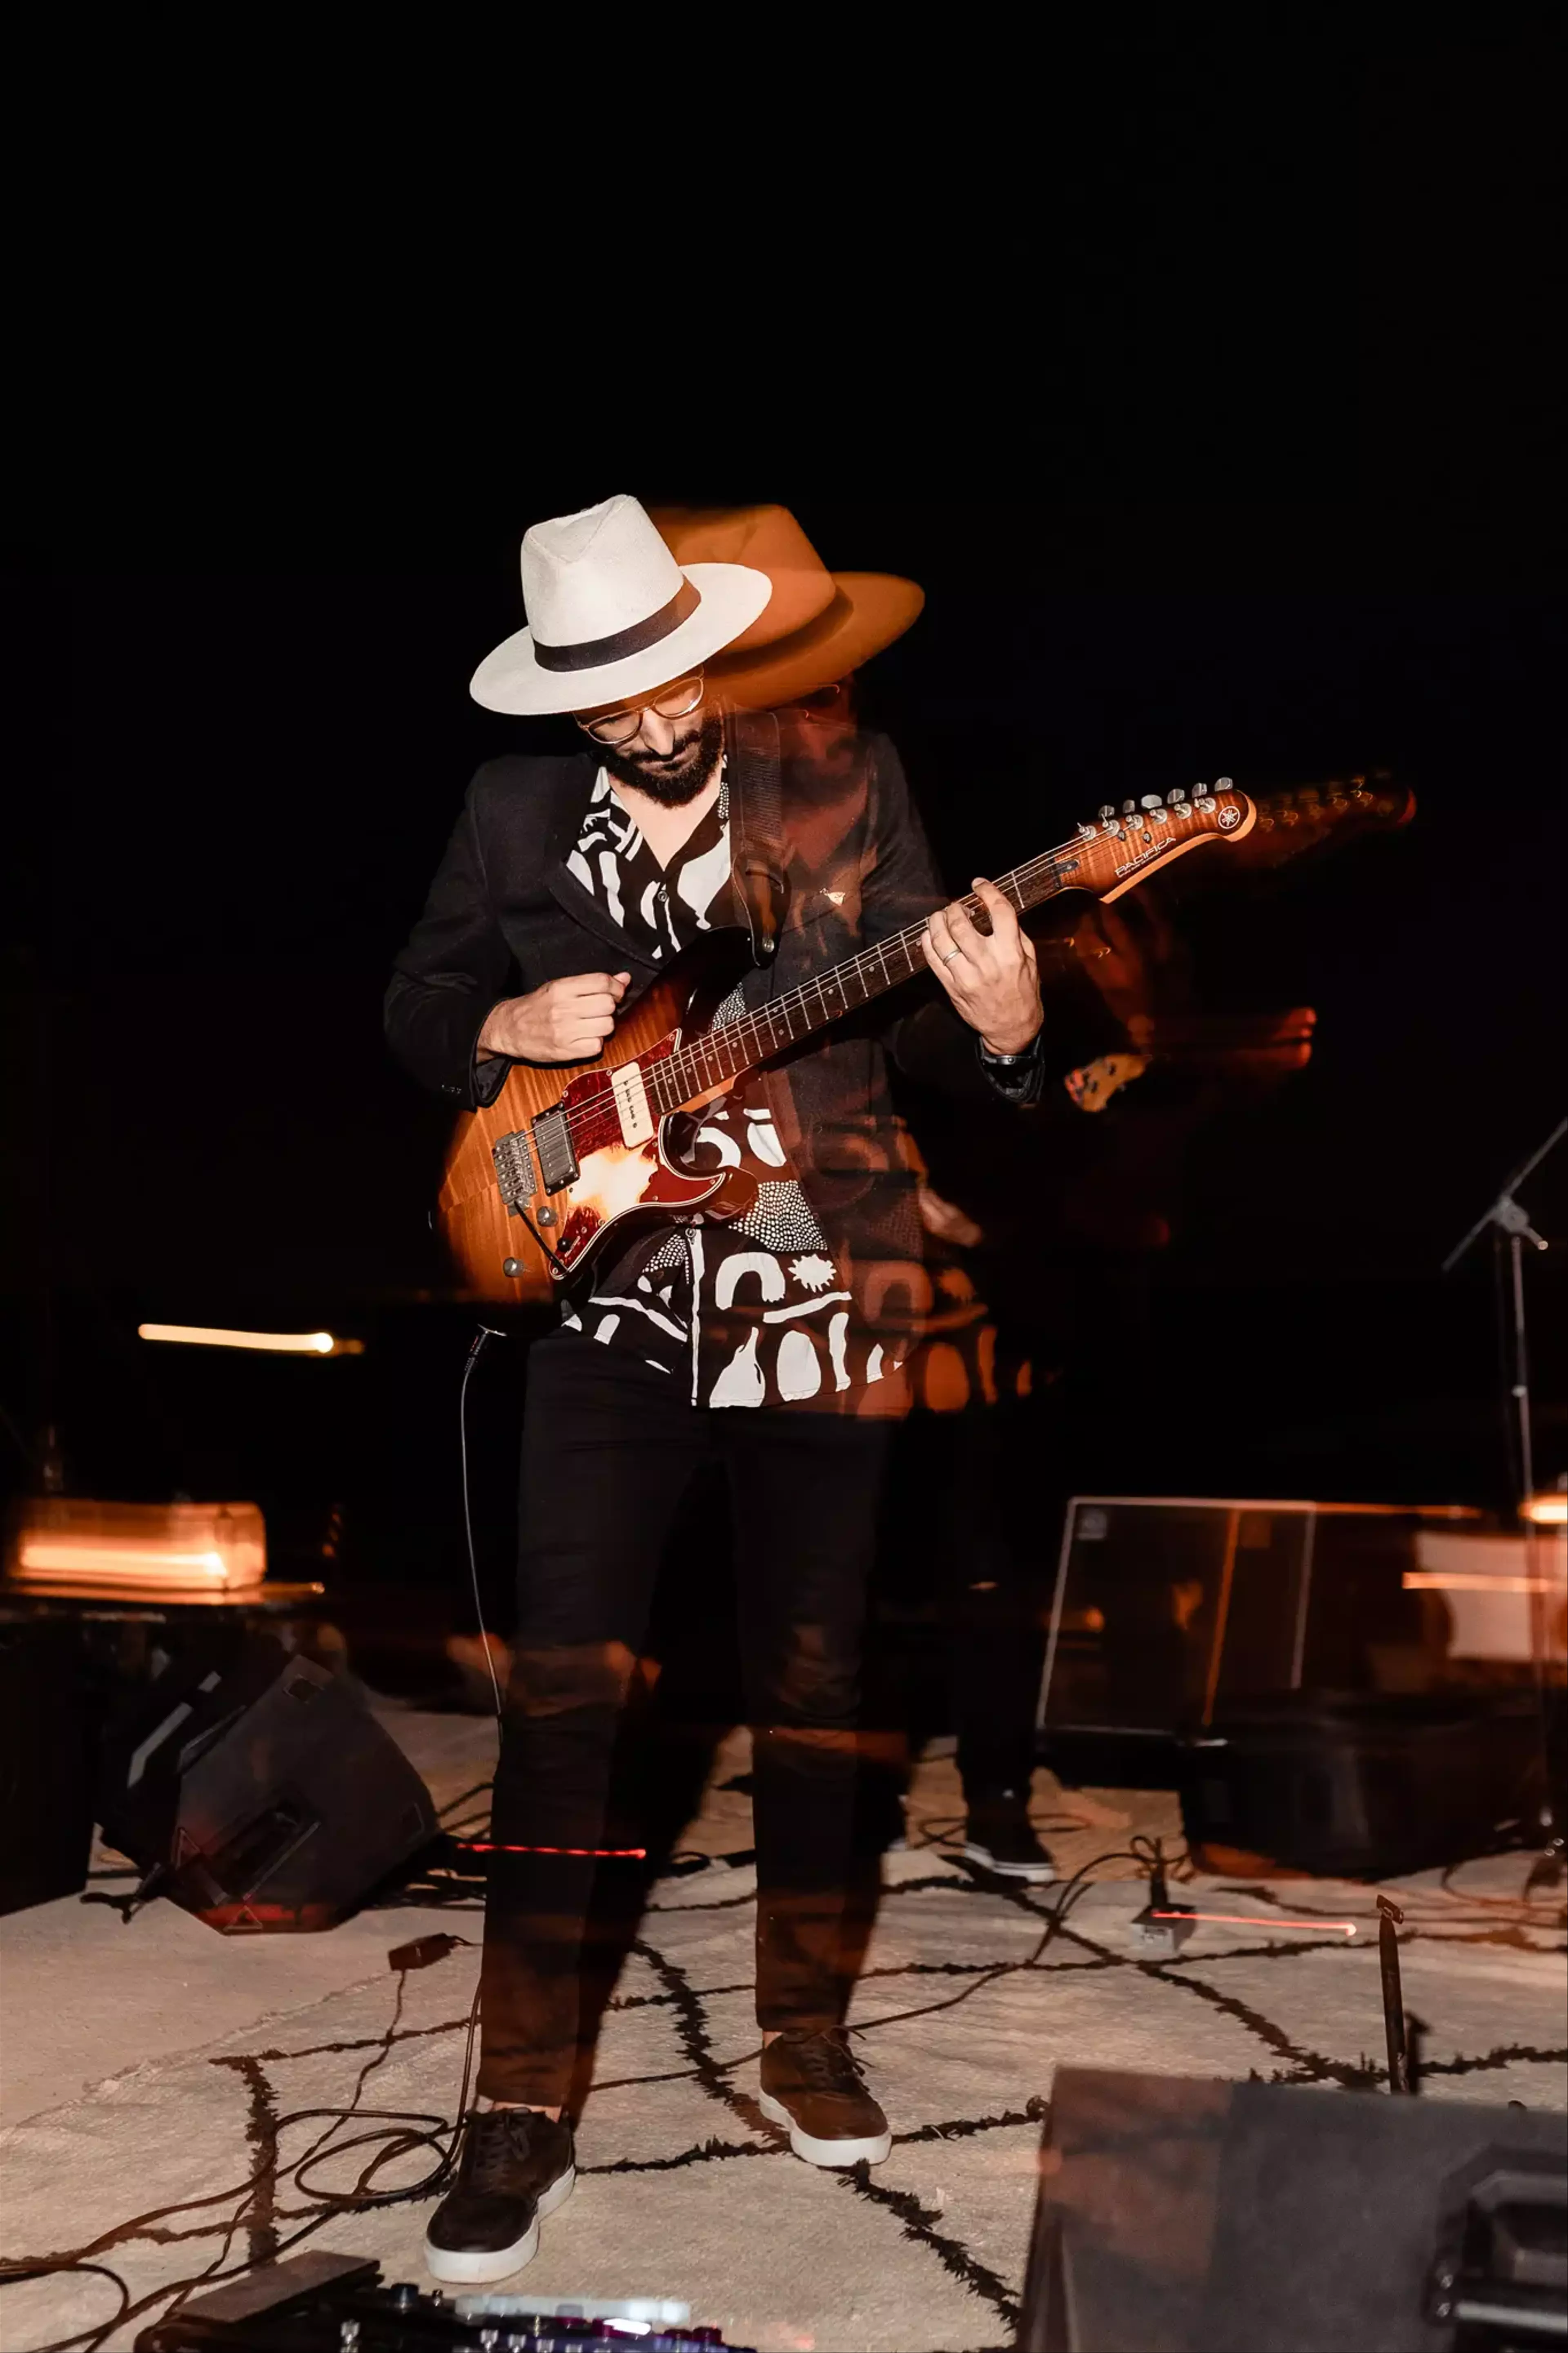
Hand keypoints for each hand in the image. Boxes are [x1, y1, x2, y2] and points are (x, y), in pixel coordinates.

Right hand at [478, 971, 630, 1062]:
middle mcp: (563, 1008)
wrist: (510, 1029)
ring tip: (591, 1025)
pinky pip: (597, 1046)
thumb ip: (592, 983)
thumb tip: (624, 978)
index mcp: (561, 988)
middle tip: (598, 1010)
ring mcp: (564, 1031)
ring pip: (607, 1026)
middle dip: (609, 1008)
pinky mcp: (565, 1051)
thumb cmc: (537, 1007)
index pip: (602, 982)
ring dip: (603, 1026)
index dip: (616, 988)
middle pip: (608, 1005)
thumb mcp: (560, 987)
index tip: (615, 993)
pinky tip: (585, 1038)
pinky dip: (595, 1043)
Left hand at [921, 879, 1042, 1055]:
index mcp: (1010, 953)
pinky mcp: (951, 987)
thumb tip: (996, 909)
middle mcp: (987, 962)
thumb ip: (1016, 934)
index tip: (978, 884)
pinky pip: (932, 959)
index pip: (999, 911)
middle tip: (956, 906)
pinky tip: (930, 934)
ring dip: (937, 921)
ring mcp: (966, 976)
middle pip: (961, 923)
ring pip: (942, 939)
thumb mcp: (1030, 961)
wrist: (1012, 1028)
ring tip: (940, 916)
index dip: (987, 892)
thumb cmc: (1023, 992)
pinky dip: (927, 942)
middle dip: (955, 908)